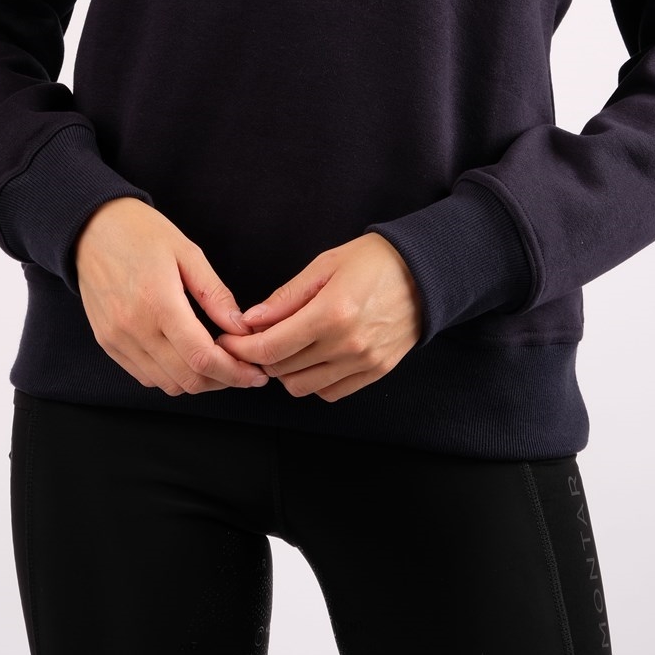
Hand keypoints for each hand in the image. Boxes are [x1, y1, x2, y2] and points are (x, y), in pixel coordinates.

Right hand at [74, 197, 270, 396]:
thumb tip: (241, 327)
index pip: (201, 358)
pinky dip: (170, 375)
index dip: (234, 373)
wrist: (91, 227)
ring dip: (197, 381)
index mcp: (159, 302)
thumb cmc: (141, 232)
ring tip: (217, 363)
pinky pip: (144, 376)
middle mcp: (134, 328)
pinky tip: (186, 357)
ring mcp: (117, 339)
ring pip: (166, 384)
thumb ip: (215, 295)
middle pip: (186, 380)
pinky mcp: (107, 343)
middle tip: (243, 370)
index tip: (254, 374)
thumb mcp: (188, 253)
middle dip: (222, 381)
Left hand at [215, 232, 422, 402]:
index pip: (270, 348)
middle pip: (282, 371)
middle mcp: (347, 344)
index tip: (229, 341)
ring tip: (286, 347)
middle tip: (255, 340)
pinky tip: (314, 358)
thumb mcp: (324, 265)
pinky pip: (331, 392)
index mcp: (331, 313)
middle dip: (260, 358)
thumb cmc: (375, 261)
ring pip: (303, 387)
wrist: (425, 272)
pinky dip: (314, 381)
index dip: (241, 348)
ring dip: (286, 371)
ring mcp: (363, 362)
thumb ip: (285, 298)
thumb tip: (250, 320)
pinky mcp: (376, 372)